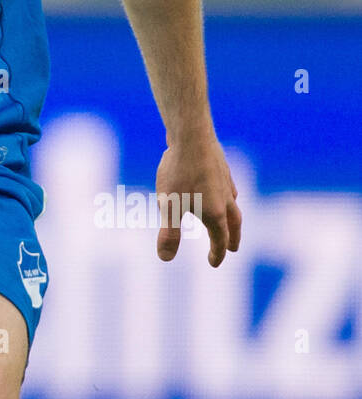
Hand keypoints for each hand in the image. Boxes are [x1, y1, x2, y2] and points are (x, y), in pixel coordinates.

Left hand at [155, 136, 241, 266]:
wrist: (191, 135)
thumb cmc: (179, 172)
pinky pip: (227, 187)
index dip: (217, 254)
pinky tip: (218, 190)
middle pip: (234, 224)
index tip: (214, 263)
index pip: (220, 240)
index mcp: (215, 213)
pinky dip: (226, 196)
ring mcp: (225, 181)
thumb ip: (169, 233)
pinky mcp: (221, 166)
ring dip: (232, 217)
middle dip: (232, 239)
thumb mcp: (169, 206)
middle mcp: (225, 199)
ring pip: (233, 204)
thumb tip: (165, 259)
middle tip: (233, 249)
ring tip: (228, 221)